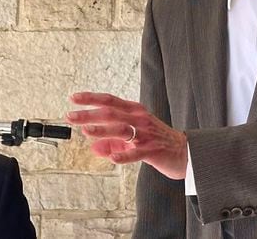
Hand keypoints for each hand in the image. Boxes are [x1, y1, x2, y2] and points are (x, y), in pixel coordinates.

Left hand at [66, 91, 187, 179]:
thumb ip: (112, 141)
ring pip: (122, 129)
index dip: (91, 98)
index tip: (73, 98)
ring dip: (102, 130)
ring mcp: (146, 134)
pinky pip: (136, 153)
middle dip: (89, 114)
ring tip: (86, 132)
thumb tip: (93, 147)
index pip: (109, 100)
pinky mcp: (153, 150)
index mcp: (134, 111)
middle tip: (71, 116)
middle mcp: (139, 119)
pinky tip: (112, 157)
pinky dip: (123, 155)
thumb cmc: (157, 141)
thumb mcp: (133, 138)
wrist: (185, 151)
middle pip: (111, 113)